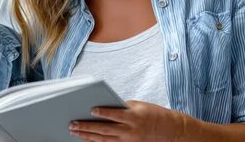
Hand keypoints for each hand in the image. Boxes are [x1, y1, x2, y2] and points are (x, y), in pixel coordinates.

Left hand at [69, 100, 190, 141]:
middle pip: (105, 129)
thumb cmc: (154, 114)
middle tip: (73, 124)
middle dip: (87, 127)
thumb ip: (122, 107)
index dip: (103, 112)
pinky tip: (86, 140)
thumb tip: (104, 107)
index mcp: (134, 117)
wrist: (171, 131)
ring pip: (104, 140)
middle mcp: (130, 131)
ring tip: (75, 132)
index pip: (115, 114)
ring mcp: (129, 141)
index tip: (91, 109)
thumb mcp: (139, 106)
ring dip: (88, 136)